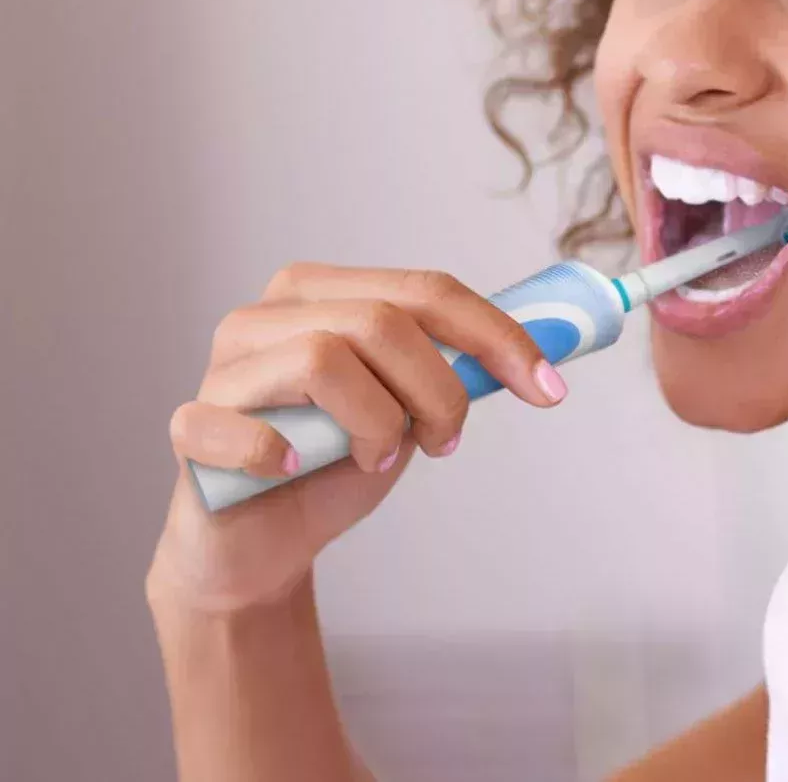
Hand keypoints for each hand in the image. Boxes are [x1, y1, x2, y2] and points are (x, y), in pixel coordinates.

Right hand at [145, 263, 566, 613]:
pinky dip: (288, 455)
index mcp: (323, 292)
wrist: (260, 543)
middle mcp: (266, 315)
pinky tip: (299, 470)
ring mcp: (222, 367)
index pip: (427, 290)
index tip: (549, 387)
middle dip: (439, 390)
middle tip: (444, 443)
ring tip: (374, 459)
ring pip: (324, 360)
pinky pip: (251, 429)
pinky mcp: (191, 426)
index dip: (497, 336)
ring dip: (375, 424)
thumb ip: (453, 369)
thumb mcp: (410, 408)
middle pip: (381, 320)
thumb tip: (544, 350)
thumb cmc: (337, 460)